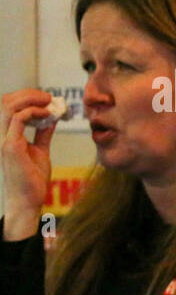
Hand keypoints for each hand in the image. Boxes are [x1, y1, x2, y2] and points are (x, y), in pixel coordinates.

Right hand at [1, 89, 58, 240]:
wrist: (28, 200)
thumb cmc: (32, 178)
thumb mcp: (40, 150)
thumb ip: (43, 134)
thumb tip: (52, 118)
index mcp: (4, 134)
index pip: (7, 105)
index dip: (25, 97)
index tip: (46, 100)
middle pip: (5, 101)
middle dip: (28, 94)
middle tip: (49, 97)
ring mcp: (3, 139)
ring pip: (9, 106)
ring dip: (31, 99)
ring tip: (49, 102)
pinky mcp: (10, 146)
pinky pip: (18, 119)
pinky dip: (34, 112)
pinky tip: (47, 115)